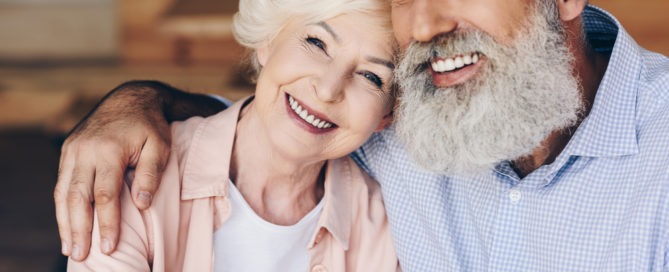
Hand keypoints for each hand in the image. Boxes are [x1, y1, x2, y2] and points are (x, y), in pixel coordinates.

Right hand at [54, 84, 170, 260]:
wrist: (129, 98)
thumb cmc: (149, 126)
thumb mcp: (160, 146)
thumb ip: (151, 174)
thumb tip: (141, 204)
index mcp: (109, 150)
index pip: (105, 194)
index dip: (106, 222)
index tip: (110, 246)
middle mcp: (85, 151)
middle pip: (77, 197)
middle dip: (79, 229)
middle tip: (82, 254)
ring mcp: (73, 150)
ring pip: (63, 192)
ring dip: (65, 222)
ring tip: (70, 248)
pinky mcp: (68, 151)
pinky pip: (61, 183)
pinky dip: (62, 207)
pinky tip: (67, 225)